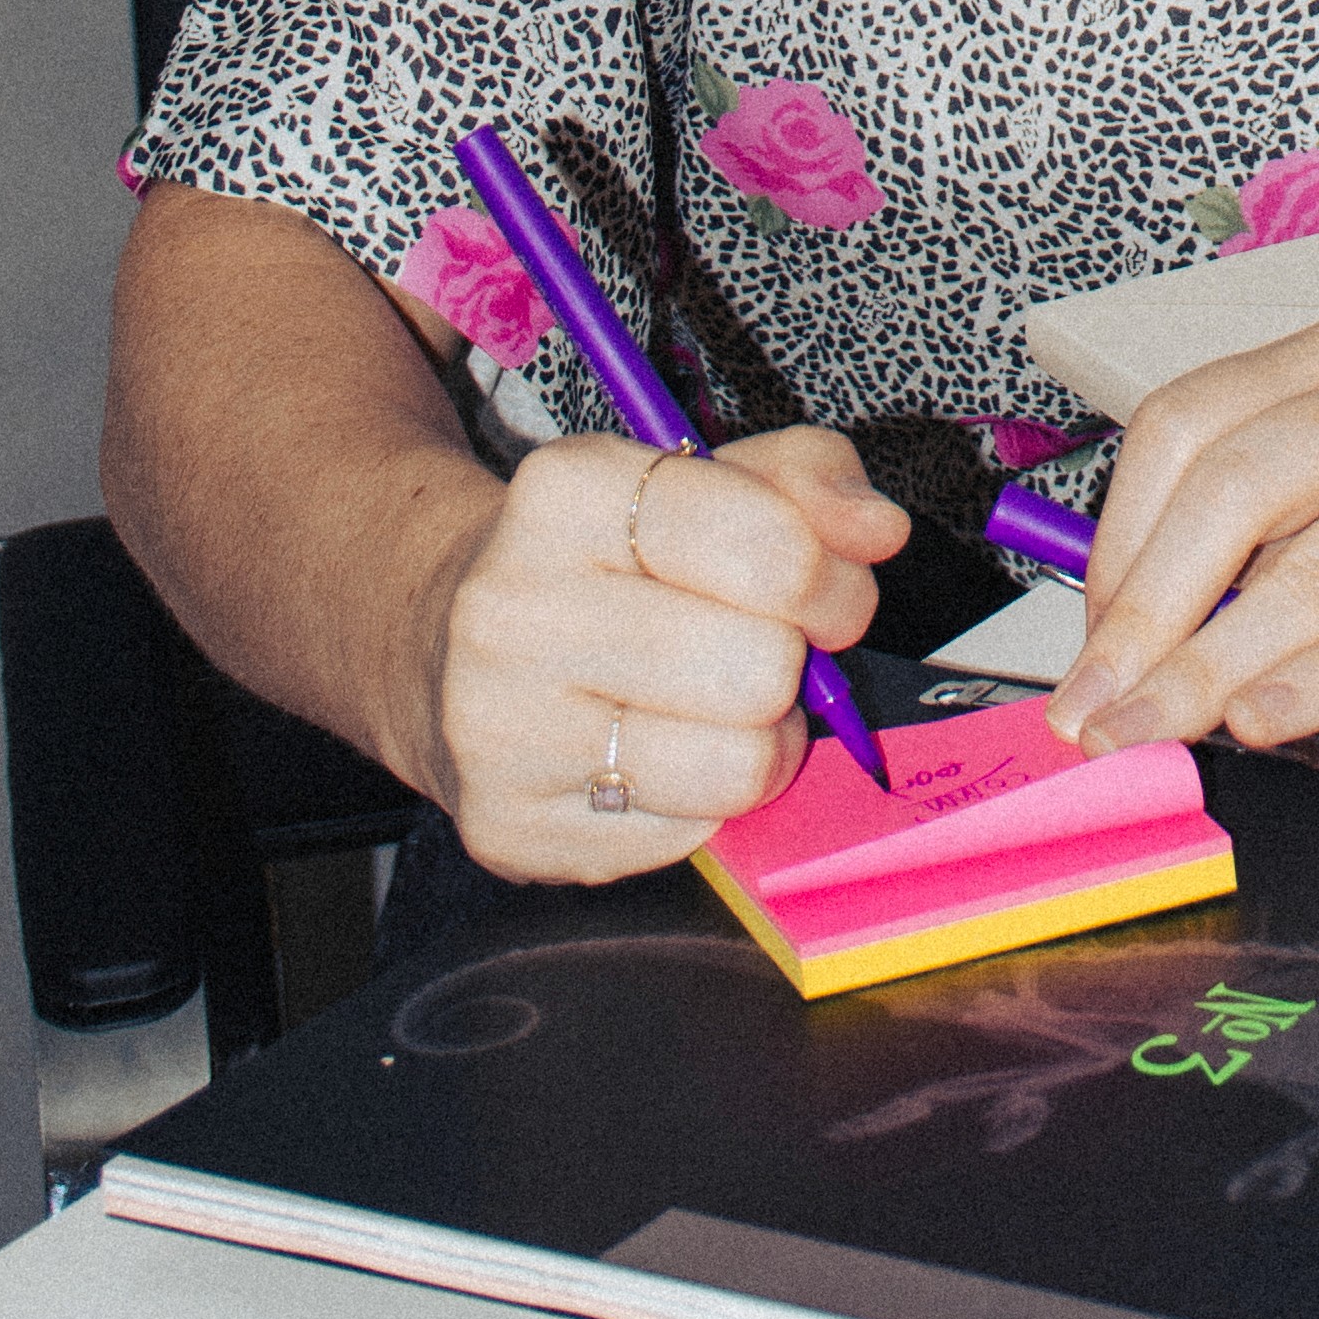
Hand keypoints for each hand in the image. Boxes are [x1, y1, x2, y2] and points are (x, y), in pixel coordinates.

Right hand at [410, 426, 907, 881]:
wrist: (440, 645)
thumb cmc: (606, 557)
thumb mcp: (702, 476)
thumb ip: (807, 478)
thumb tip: (879, 530)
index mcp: (566, 492)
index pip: (771, 551)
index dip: (831, 578)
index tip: (822, 587)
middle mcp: (513, 610)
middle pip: (761, 669)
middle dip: (788, 664)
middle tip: (756, 651)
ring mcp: (500, 731)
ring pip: (735, 770)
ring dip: (757, 745)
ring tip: (713, 709)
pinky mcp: (509, 830)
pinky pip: (687, 841)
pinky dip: (696, 804)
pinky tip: (650, 755)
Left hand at [1044, 315, 1318, 757]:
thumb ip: (1303, 495)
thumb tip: (1168, 613)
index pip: (1187, 427)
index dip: (1120, 543)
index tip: (1089, 643)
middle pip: (1229, 489)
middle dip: (1142, 614)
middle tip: (1094, 710)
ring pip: (1313, 568)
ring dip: (1211, 663)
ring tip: (1153, 731)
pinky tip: (1269, 717)